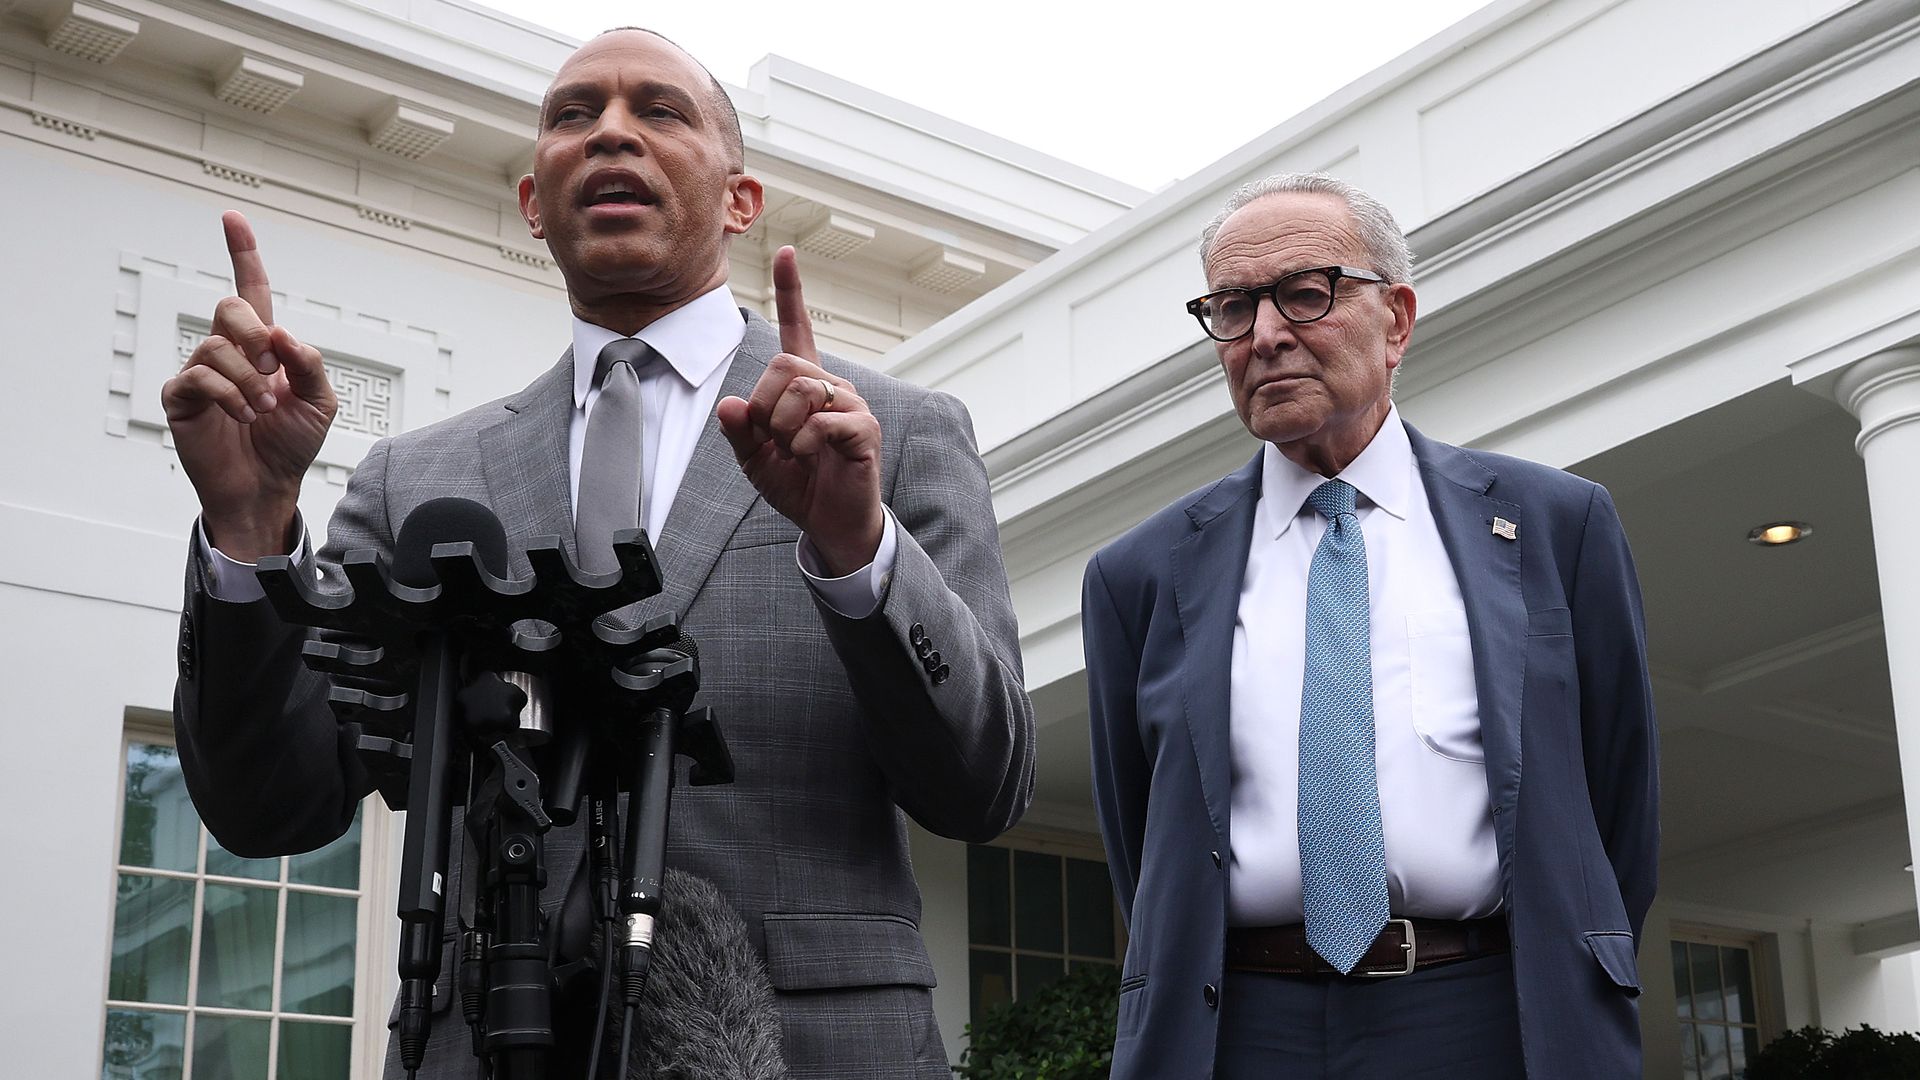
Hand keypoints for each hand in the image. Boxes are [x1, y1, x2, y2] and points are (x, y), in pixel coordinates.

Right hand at [161, 211, 336, 560]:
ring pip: (217, 345)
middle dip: (256, 335)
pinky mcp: (180, 398)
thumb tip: (282, 334)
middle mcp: (228, 352)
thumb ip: (309, 362)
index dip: (243, 254)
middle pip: (231, 307)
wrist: (268, 488)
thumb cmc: (291, 444)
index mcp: (263, 347)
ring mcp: (201, 372)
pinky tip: (243, 416)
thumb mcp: (320, 402)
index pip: (251, 291)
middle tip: (272, 372)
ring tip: (261, 408)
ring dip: (248, 378)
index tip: (232, 218)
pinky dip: (228, 395)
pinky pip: (199, 376)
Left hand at [717, 246, 882, 575]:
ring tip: (794, 452)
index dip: (791, 291)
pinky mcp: (864, 429)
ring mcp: (851, 404)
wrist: (831, 523)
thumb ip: (740, 431)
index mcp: (804, 385)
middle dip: (765, 406)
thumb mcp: (755, 460)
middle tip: (773, 439)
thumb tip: (732, 405)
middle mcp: (831, 385)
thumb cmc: (798, 486)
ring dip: (784, 427)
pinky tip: (810, 458)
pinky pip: (823, 421)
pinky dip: (804, 444)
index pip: (797, 328)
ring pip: (802, 389)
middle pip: (785, 365)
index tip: (787, 251)